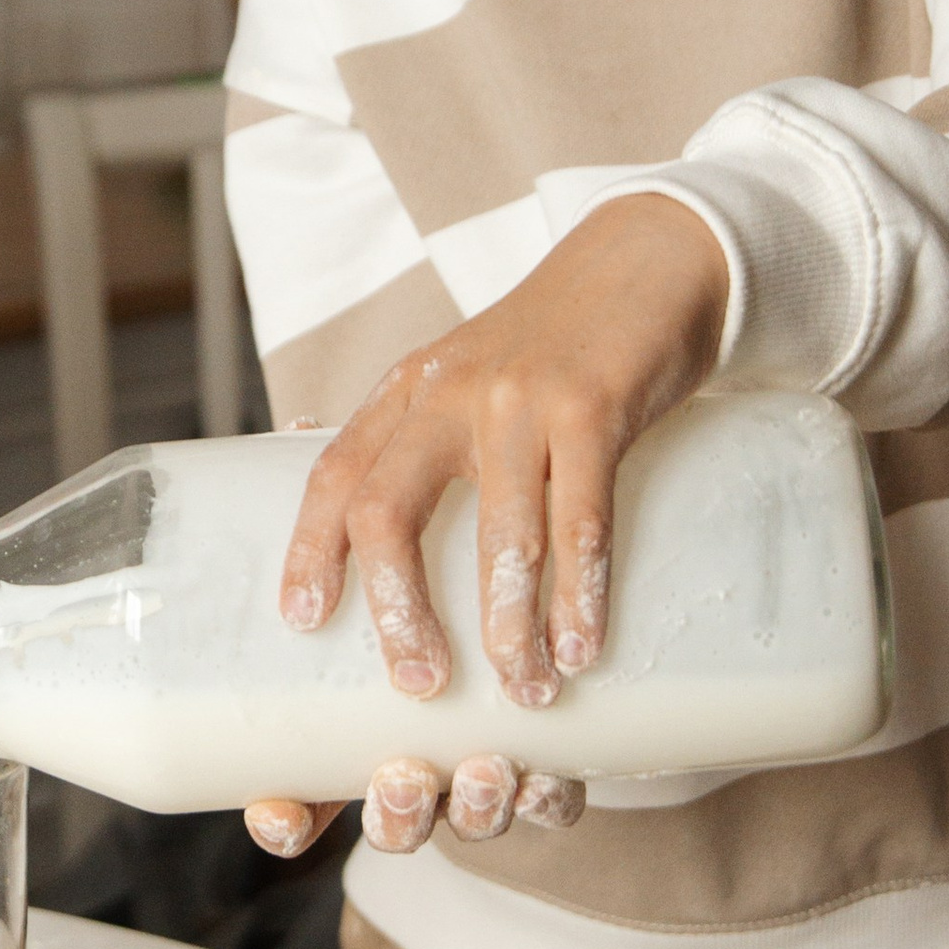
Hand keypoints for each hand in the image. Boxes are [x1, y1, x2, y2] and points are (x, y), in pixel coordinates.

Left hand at [240, 194, 729, 863]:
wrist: (645, 258)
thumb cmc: (551, 344)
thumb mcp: (466, 377)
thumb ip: (427, 443)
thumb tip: (376, 538)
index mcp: (407, 392)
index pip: (333, 474)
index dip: (310, 550)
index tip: (302, 623)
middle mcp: (449, 393)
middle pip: (389, 510)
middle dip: (399, 609)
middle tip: (420, 684)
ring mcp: (520, 399)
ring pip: (500, 532)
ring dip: (509, 625)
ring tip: (524, 689)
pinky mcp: (593, 406)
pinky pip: (582, 518)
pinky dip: (581, 592)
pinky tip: (579, 645)